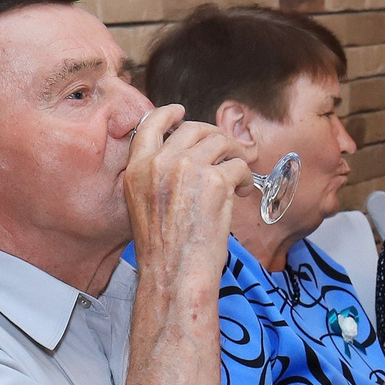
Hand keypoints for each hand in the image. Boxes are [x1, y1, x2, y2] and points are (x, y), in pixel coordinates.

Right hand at [123, 105, 250, 284]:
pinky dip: (246, 178)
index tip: (180, 111)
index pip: (150, 124)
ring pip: (221, 142)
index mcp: (138, 168)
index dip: (168, 114)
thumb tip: (184, 157)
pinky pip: (240, 166)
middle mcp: (161, 163)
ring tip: (239, 176)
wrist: (175, 272)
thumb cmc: (163, 249)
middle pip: (195, 129)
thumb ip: (156, 176)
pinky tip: (244, 192)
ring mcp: (188, 169)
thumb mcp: (143, 204)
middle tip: (229, 150)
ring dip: (235, 155)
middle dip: (216, 137)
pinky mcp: (216, 181)